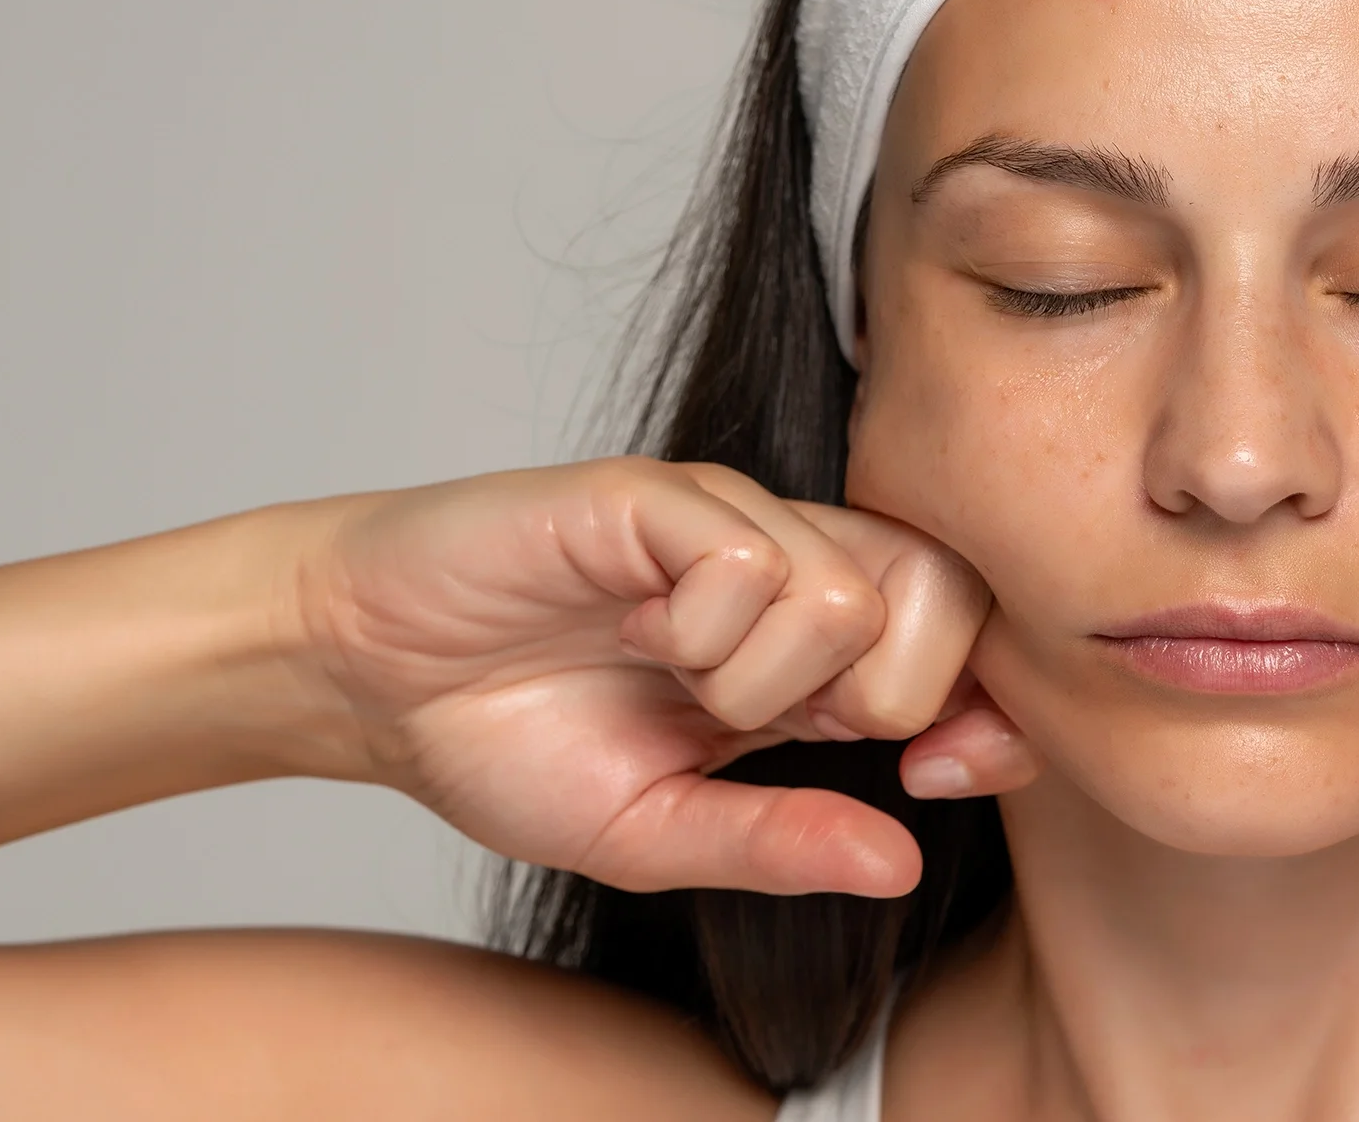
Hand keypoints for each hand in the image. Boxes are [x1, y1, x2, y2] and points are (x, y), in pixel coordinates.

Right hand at [288, 458, 1038, 896]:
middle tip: (764, 724)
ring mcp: (730, 521)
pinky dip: (697, 628)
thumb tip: (904, 863)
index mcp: (817, 651)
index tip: (927, 778)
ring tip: (671, 674)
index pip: (971, 647)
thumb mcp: (660, 834)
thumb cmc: (510, 741)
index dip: (982, 717)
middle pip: (945, 601)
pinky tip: (636, 630)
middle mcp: (792, 567)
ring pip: (846, 593)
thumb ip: (781, 843)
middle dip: (876, 699)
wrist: (375, 681)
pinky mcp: (660, 494)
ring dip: (755, 678)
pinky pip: (748, 556)